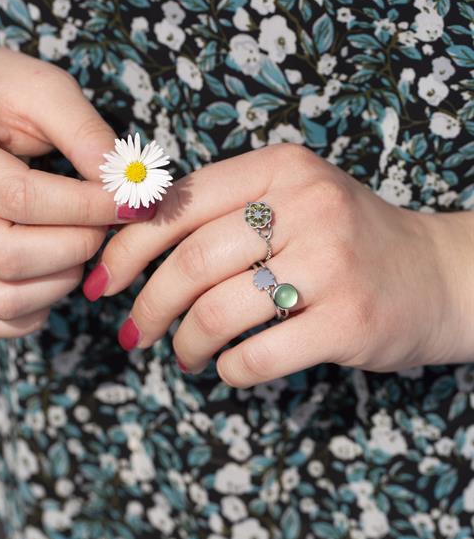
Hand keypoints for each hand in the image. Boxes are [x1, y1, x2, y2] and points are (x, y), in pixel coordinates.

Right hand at [0, 42, 153, 339]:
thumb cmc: (0, 93)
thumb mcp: (45, 89)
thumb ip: (87, 134)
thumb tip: (128, 188)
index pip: (20, 199)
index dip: (87, 207)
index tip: (132, 203)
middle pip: (8, 257)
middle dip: (77, 246)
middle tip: (106, 224)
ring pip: (3, 298)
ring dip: (62, 281)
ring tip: (82, 244)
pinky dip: (34, 314)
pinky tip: (57, 277)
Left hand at [89, 144, 461, 386]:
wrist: (435, 274)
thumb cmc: (341, 240)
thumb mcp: (288, 201)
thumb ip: (219, 213)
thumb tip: (130, 248)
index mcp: (279, 168)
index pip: (177, 206)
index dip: (127, 249)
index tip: (102, 283)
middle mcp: (307, 205)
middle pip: (190, 264)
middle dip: (147, 308)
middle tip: (135, 335)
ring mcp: (332, 263)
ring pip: (217, 313)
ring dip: (185, 344)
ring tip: (184, 355)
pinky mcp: (349, 321)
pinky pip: (256, 356)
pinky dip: (228, 370)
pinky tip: (228, 368)